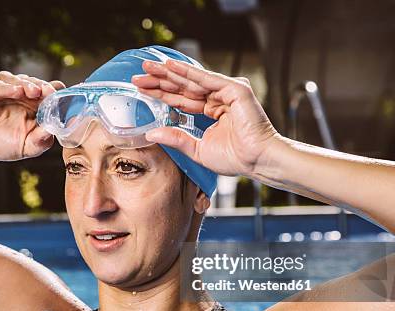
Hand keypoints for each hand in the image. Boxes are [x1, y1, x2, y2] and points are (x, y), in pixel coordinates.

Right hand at [0, 71, 64, 163]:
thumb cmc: (3, 145)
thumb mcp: (29, 146)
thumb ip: (43, 140)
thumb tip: (55, 129)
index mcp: (35, 105)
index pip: (50, 91)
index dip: (56, 94)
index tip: (60, 99)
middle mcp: (20, 94)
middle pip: (36, 83)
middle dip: (43, 87)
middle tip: (48, 92)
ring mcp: (3, 89)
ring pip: (17, 79)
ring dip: (27, 84)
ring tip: (33, 92)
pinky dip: (6, 86)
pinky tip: (15, 92)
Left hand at [132, 59, 278, 176]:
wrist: (256, 160)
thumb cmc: (235, 158)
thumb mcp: (197, 149)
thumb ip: (176, 139)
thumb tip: (151, 133)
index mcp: (212, 111)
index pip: (182, 99)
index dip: (162, 93)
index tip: (142, 89)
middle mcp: (218, 98)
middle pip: (184, 86)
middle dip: (160, 80)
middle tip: (138, 74)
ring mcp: (227, 92)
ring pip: (192, 80)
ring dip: (169, 72)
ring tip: (148, 67)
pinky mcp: (235, 90)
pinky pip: (206, 79)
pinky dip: (188, 71)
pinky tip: (170, 66)